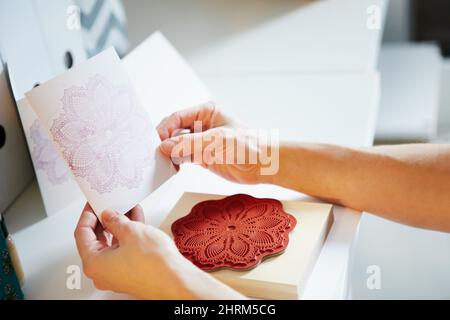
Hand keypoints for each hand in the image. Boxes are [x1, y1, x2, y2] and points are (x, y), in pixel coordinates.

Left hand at [74, 203, 243, 298]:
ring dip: (120, 226)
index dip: (88, 215)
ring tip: (128, 209)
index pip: (82, 234)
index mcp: (94, 264)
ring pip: (113, 245)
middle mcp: (102, 272)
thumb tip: (108, 216)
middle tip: (111, 205)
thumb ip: (115, 221)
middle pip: (96, 240)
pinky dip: (129, 236)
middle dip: (106, 220)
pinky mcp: (130, 273)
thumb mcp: (131, 231)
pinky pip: (123, 251)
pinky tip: (137, 221)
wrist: (176, 280)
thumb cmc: (154, 265)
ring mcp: (116, 274)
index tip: (94, 205)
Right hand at [157, 103, 277, 183]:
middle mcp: (202, 125)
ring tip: (161, 162)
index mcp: (206, 112)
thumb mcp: (217, 141)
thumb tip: (165, 146)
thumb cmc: (248, 145)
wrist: (264, 165)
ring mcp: (201, 142)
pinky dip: (175, 162)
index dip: (165, 128)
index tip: (156, 141)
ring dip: (169, 153)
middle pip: (174, 131)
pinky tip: (171, 167)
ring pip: (177, 145)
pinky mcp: (202, 157)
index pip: (178, 117)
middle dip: (164, 141)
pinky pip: (183, 157)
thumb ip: (190, 143)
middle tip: (155, 153)